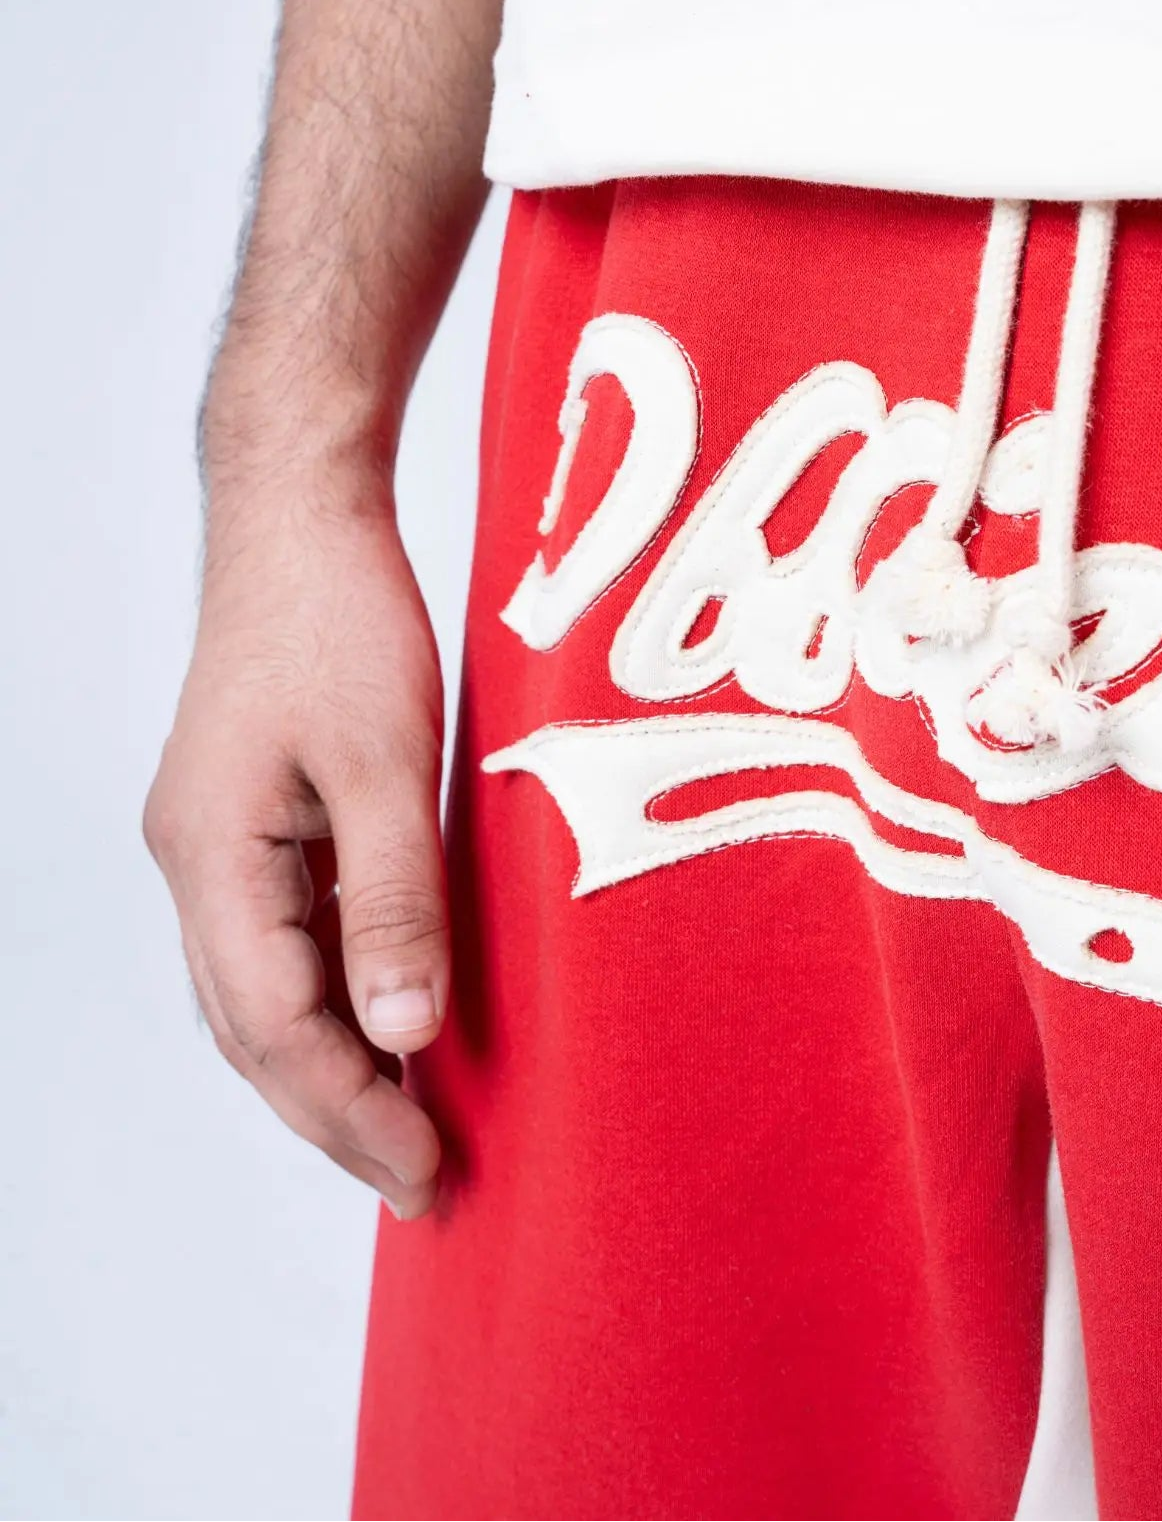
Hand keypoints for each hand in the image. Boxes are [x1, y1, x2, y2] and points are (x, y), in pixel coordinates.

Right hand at [144, 485, 447, 1218]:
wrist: (302, 516)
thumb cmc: (339, 617)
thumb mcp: (387, 763)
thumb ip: (395, 900)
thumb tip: (405, 1037)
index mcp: (211, 857)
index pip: (277, 1028)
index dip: (353, 1109)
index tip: (427, 1170)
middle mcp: (196, 864)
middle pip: (256, 1030)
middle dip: (337, 1114)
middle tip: (421, 1184)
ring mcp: (217, 843)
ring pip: (263, 993)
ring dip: (331, 1066)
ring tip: (407, 1130)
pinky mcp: (252, 819)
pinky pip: (283, 940)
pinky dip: (333, 997)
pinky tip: (387, 1023)